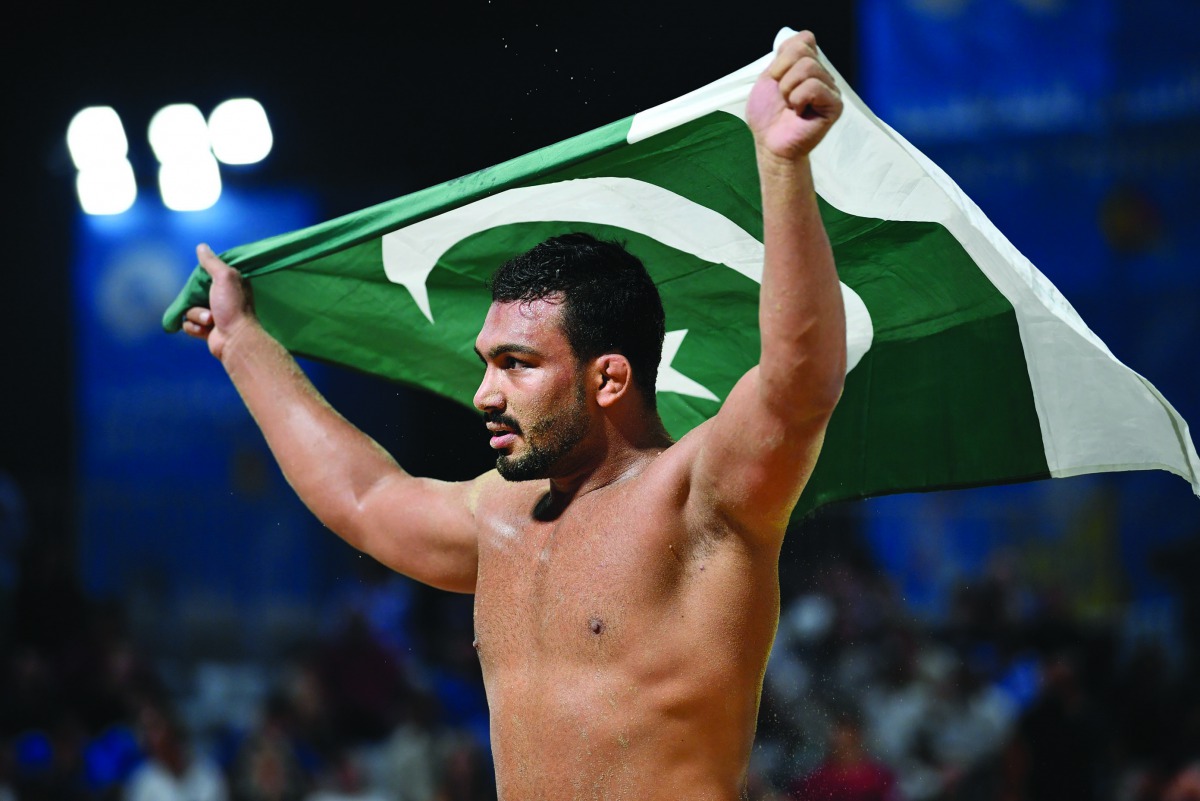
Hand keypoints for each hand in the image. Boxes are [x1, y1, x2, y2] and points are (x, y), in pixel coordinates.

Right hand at [181, 243, 256, 359]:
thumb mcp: (224, 277)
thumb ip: (212, 262)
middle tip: (209, 305)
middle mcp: (223, 298)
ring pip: (189, 310)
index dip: (201, 280)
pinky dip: (195, 327)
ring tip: (211, 320)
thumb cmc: (233, 307)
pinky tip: (206, 330)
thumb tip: (201, 246)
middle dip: (196, 300)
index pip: (206, 276)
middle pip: (194, 294)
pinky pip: (188, 324)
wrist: (236, 339)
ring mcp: (214, 315)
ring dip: (197, 315)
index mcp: (229, 284)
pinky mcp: (206, 330)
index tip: (204, 284)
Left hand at [746, 31, 841, 160]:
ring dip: (788, 89)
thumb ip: (784, 55)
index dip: (783, 58)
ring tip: (790, 105)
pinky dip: (798, 99)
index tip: (776, 78)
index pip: (804, 39)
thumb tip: (803, 38)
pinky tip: (799, 112)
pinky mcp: (835, 105)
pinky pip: (814, 87)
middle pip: (803, 52)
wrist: (770, 142)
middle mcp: (823, 74)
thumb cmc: (768, 115)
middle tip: (782, 96)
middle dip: (782, 75)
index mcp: (809, 65)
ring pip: (808, 68)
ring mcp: (831, 89)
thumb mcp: (768, 77)